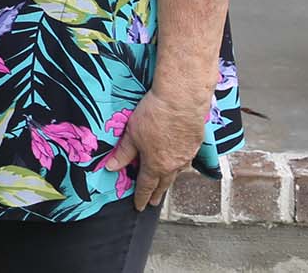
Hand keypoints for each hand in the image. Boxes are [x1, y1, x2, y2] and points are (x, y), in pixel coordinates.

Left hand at [104, 88, 205, 210]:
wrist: (181, 100)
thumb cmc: (154, 115)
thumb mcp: (132, 134)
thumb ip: (123, 153)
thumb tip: (111, 168)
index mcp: (156, 165)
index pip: (146, 186)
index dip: (141, 197)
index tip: (139, 206)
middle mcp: (173, 164)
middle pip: (164, 183)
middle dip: (157, 194)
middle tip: (154, 202)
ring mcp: (187, 155)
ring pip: (177, 173)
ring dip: (170, 180)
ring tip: (165, 184)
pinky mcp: (196, 143)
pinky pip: (187, 160)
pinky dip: (181, 164)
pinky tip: (180, 162)